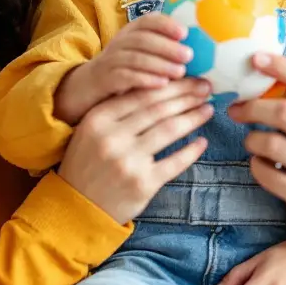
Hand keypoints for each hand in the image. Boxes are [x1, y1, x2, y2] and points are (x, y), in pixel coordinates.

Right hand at [55, 13, 191, 123]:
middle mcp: (119, 44)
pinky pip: (123, 77)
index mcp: (129, 34)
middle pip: (142, 39)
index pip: (147, 21)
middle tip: (189, 55)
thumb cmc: (122, 74)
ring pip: (135, 57)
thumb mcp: (140, 58)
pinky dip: (144, 79)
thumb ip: (162, 53)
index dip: (165, 24)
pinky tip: (161, 84)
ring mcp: (109, 61)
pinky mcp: (103, 80)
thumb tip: (199, 55)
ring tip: (179, 72)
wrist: (85, 90)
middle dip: (167, 46)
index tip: (185, 32)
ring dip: (159, 64)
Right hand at [57, 77, 212, 224]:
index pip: (142, 94)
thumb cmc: (88, 164)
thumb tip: (158, 87)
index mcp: (98, 119)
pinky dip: (192, 150)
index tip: (190, 77)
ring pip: (169, 130)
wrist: (78, 207)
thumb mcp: (92, 131)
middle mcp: (112, 138)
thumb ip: (117, 111)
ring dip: (193, 117)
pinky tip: (202, 141)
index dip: (170, 84)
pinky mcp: (143, 184)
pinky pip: (174, 162)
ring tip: (207, 109)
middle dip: (187, 96)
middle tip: (206, 88)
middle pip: (158, 109)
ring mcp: (128, 162)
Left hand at [227, 46, 285, 259]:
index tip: (256, 58)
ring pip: (269, 143)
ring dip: (252, 139)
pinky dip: (256, 166)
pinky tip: (261, 164)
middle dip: (252, 107)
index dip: (281, 67)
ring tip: (251, 140)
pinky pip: (266, 173)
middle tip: (237, 108)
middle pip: (283, 112)